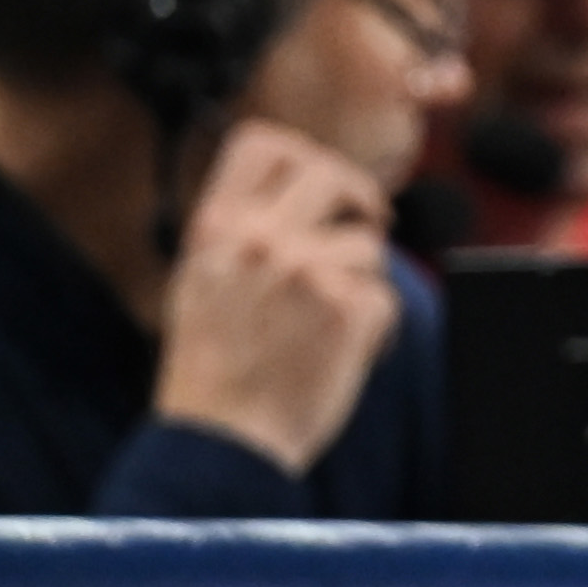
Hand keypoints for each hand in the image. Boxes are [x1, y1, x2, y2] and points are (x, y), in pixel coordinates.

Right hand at [150, 118, 403, 475]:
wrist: (221, 444)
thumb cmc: (214, 367)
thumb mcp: (202, 281)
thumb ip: (245, 229)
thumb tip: (308, 181)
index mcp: (216, 228)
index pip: (261, 142)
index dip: (301, 154)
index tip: (322, 182)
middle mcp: (259, 239)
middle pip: (331, 172)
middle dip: (360, 197)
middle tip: (369, 221)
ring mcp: (306, 271)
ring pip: (368, 244)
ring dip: (361, 281)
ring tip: (324, 325)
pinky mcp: (348, 310)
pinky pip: (385, 298)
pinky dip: (375, 327)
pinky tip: (341, 353)